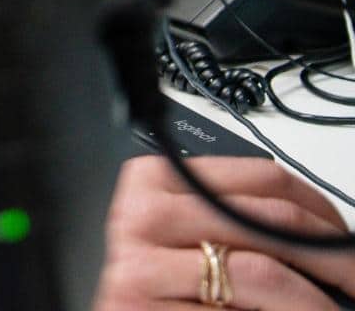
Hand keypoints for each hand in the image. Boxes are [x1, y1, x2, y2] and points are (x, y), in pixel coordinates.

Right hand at [95, 153, 354, 308]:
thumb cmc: (163, 289)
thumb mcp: (189, 237)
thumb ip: (236, 219)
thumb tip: (326, 232)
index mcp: (154, 179)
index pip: (263, 178)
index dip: (322, 211)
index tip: (347, 240)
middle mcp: (142, 215)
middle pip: (270, 223)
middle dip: (335, 257)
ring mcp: (141, 266)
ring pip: (265, 274)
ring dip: (316, 302)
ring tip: (335, 310)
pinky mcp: (144, 309)